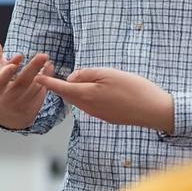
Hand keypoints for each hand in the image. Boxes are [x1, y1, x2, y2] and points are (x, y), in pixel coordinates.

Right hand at [0, 30, 56, 129]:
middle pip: (21, 84)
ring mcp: (19, 106)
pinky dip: (46, 81)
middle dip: (32, 69)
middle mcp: (5, 99)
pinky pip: (41, 95)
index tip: (16, 60)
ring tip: (46, 60)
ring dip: (42, 74)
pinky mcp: (31, 111)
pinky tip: (49, 68)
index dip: (6, 73)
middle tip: (43, 55)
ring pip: (33, 90)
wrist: (0, 112)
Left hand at [41, 67, 174, 132]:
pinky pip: (90, 106)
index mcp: (87, 95)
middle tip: (58, 73)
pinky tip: (98, 89)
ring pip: (80, 100)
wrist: (155, 111)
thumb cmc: (134, 89)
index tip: (36, 76)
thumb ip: (86, 74)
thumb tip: (71, 78)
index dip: (47, 82)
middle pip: (69, 95)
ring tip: (80, 79)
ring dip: (75, 90)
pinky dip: (87, 97)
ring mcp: (98, 115)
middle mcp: (88, 108)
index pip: (60, 88)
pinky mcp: (107, 117)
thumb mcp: (108, 74)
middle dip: (61, 85)